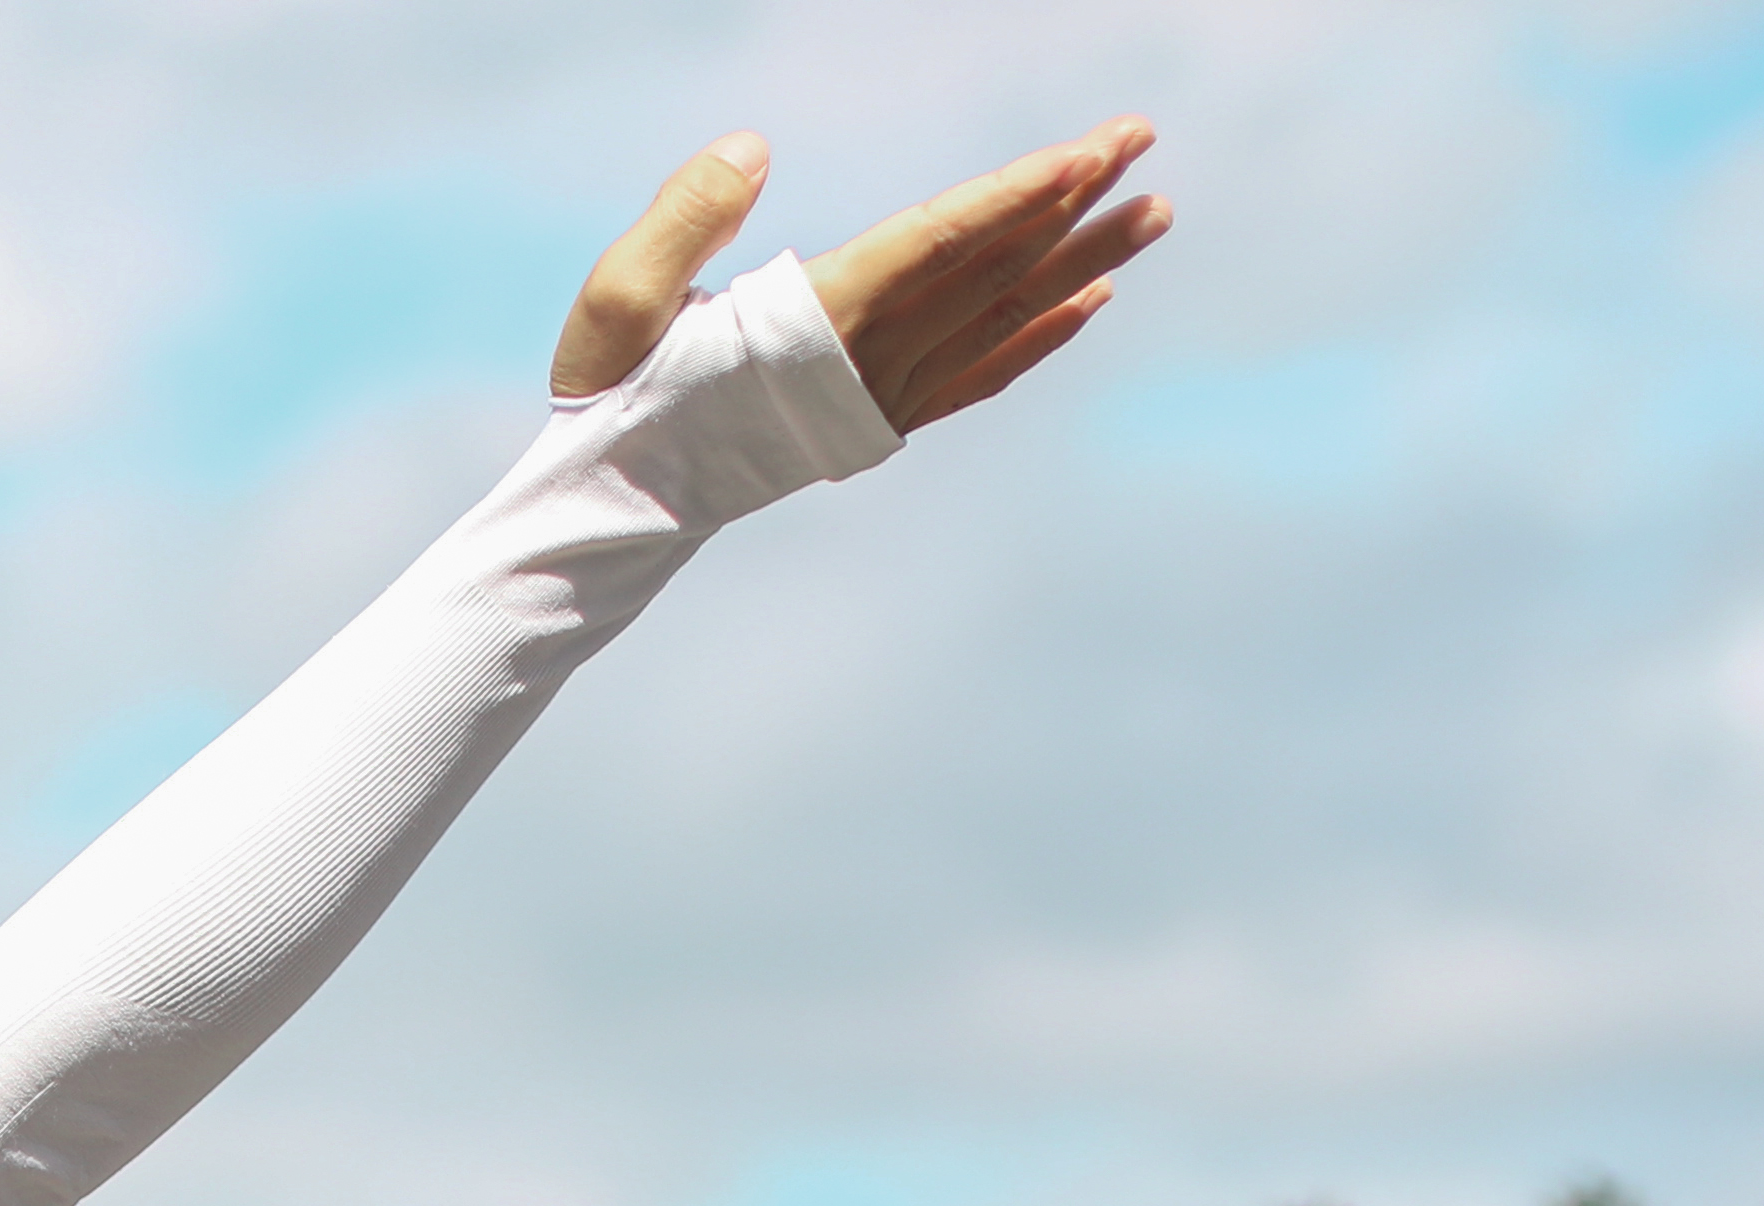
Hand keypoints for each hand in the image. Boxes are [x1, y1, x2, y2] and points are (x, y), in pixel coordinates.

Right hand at [552, 122, 1168, 432]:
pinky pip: (982, 375)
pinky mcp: (879, 421)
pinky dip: (1042, 335)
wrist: (615, 508)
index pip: (936, 246)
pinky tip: (1094, 297)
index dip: (1015, 197)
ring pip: (1001, 319)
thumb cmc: (610, 394)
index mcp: (813, 324)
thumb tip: (755, 148)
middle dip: (1071, 202)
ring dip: (1081, 259)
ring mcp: (881, 399)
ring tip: (1152, 211)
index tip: (1085, 155)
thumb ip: (683, 218)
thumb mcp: (618, 299)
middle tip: (1140, 139)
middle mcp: (867, 363)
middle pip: (991, 271)